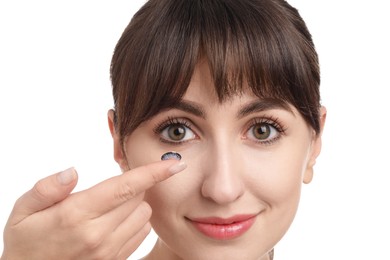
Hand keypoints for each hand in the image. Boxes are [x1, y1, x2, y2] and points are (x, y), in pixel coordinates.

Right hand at [1, 160, 185, 259]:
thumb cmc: (26, 241)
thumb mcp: (23, 211)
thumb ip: (47, 188)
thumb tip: (73, 171)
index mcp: (77, 215)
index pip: (126, 187)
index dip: (154, 172)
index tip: (175, 162)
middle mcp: (98, 234)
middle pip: (139, 196)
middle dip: (134, 183)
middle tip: (114, 182)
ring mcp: (109, 251)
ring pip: (144, 214)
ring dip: (135, 202)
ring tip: (112, 203)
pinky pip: (140, 233)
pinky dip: (135, 220)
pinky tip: (115, 220)